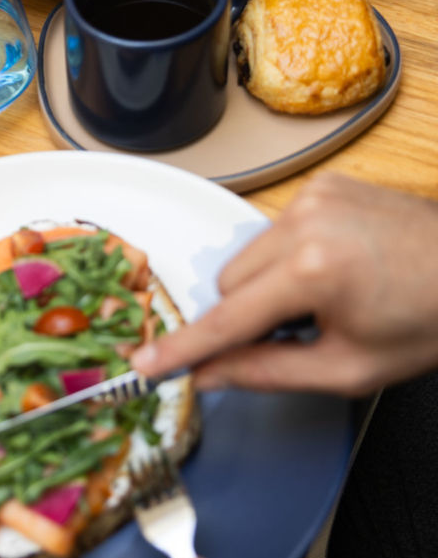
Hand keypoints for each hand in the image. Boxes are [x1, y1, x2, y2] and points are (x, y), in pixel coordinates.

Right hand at [133, 173, 437, 395]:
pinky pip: (274, 227)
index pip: (229, 318)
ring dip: (269, 283)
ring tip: (326, 297)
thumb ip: (268, 371)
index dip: (186, 347)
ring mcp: (313, 194)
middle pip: (230, 281)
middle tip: (302, 332)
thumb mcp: (350, 367)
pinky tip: (332, 267)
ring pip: (248, 253)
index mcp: (314, 271)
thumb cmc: (429, 320)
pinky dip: (289, 254)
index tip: (148, 361)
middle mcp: (305, 220)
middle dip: (250, 315)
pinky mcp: (322, 183)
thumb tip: (212, 374)